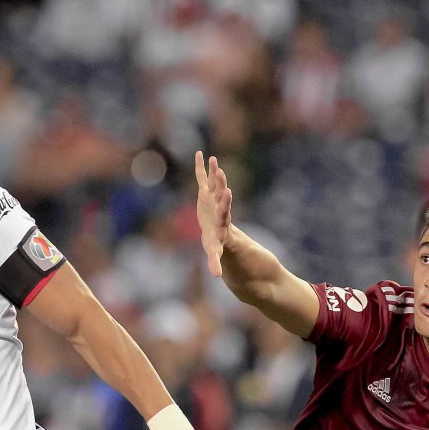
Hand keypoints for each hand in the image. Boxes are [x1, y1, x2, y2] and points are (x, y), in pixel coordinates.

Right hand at [194, 151, 232, 277]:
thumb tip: (217, 275)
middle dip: (220, 185)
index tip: (228, 192)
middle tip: (221, 173)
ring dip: (213, 173)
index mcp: (221, 222)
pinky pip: (202, 179)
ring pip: (213, 184)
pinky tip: (201, 154)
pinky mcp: (205, 195)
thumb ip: (215, 261)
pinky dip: (200, 168)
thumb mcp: (215, 253)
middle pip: (220, 195)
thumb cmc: (218, 246)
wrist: (221, 238)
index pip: (224, 212)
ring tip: (213, 159)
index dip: (225, 202)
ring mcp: (212, 200)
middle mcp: (218, 208)